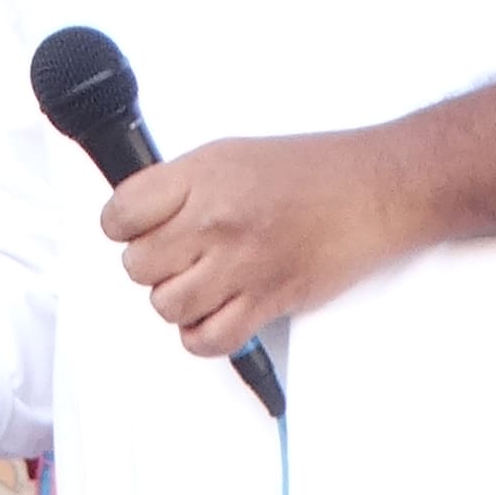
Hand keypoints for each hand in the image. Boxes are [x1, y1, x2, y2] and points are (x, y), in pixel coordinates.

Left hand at [103, 134, 418, 361]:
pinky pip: (208, 340)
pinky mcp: (267, 301)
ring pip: (166, 306)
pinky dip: (202, 335)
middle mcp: (216, 221)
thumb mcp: (233, 154)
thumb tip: (142, 215)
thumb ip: (183, 184)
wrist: (375, 190)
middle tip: (178, 254)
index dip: (122, 226)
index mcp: (202, 176)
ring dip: (177, 300)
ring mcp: (241, 264)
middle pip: (138, 266)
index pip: (120, 214)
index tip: (135, 228)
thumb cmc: (314, 170)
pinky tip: (214, 314)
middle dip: (152, 264)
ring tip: (200, 283)